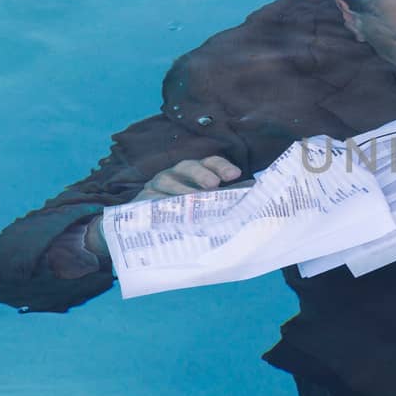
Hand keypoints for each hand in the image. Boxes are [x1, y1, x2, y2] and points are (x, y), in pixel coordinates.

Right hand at [84, 156, 244, 257]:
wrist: (145, 232)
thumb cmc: (183, 216)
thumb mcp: (205, 208)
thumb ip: (226, 201)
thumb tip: (255, 197)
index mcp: (193, 173)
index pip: (209, 162)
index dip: (221, 166)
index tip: (235, 175)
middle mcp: (174, 175)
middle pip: (187, 166)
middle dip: (200, 173)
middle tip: (213, 185)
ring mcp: (155, 186)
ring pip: (166, 181)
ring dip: (181, 190)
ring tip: (193, 201)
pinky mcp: (140, 201)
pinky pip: (149, 199)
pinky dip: (158, 204)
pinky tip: (169, 213)